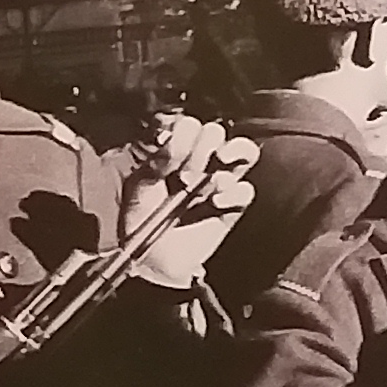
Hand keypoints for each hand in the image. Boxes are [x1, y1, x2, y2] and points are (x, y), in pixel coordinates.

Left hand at [124, 125, 261, 291]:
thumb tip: (178, 139)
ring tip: (218, 165)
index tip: (172, 155)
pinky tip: (214, 201)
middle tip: (187, 170)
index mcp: (177, 153)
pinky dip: (233, 192)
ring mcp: (218, 184)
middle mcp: (200, 163)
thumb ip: (158, 160)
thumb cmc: (142, 221)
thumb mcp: (141, 186)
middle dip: (205, 145)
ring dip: (234, 152)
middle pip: (218, 133)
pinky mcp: (231, 208)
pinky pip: (245, 190)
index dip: (186, 134)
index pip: (192, 126)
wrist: (151, 260)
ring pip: (244, 152)